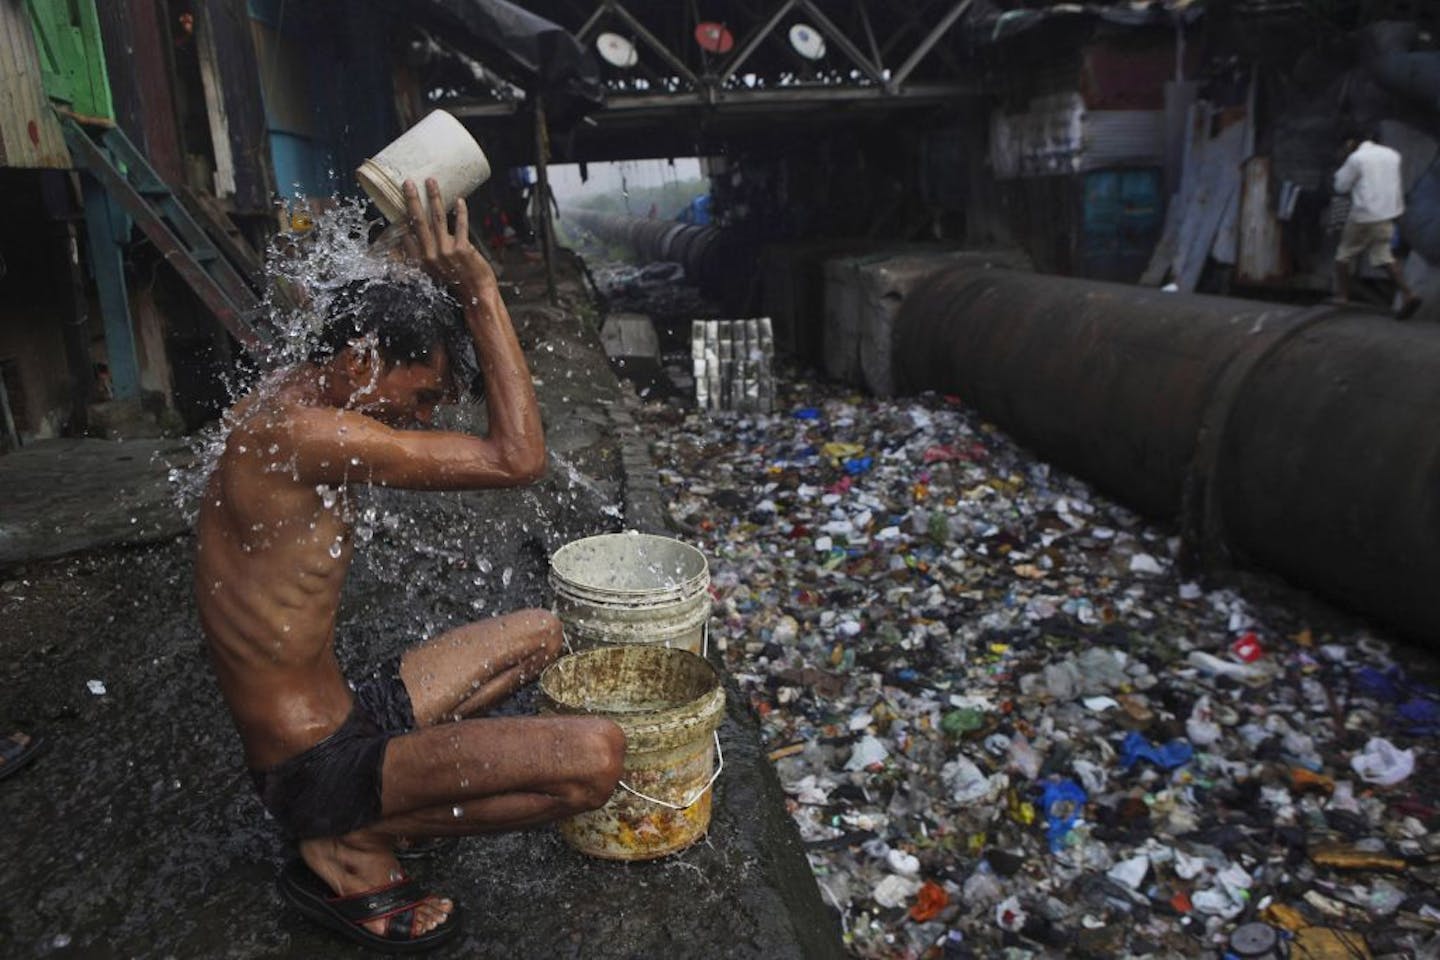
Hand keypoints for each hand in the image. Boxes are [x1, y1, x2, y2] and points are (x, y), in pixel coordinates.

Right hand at [402, 178, 495, 295]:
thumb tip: (420, 234)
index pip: (407, 233)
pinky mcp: (462, 250)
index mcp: (421, 260)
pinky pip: (461, 225)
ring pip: (438, 218)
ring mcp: (446, 252)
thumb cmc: (456, 280)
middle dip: (412, 200)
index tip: (398, 196)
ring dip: (434, 198)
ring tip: (431, 182)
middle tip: (409, 183)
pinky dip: (461, 212)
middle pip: (418, 221)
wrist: (476, 295)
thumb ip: (428, 252)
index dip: (402, 214)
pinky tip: (460, 200)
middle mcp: (430, 255)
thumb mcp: (434, 270)